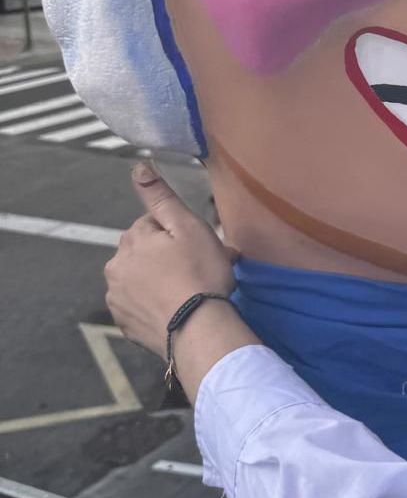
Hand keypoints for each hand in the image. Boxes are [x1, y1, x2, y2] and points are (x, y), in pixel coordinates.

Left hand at [104, 162, 238, 359]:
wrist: (197, 329)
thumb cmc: (200, 273)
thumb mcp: (187, 227)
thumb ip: (160, 197)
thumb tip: (138, 167)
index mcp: (132, 241)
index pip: (153, 224)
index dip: (178, 233)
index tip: (198, 246)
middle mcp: (116, 267)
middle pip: (144, 251)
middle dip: (166, 255)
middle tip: (197, 267)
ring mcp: (117, 298)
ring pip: (140, 277)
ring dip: (158, 278)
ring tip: (188, 290)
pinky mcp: (123, 323)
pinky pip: (139, 304)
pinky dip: (153, 302)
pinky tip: (175, 307)